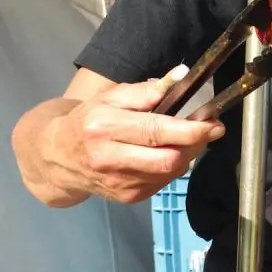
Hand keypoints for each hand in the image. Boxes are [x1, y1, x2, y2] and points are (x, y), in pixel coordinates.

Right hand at [51, 67, 224, 203]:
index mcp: (105, 128)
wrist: (56, 156)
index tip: (214, 124)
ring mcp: (118, 182)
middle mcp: (110, 159)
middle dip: (196, 145)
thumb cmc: (89, 120)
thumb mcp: (113, 97)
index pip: (157, 132)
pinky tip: (164, 154)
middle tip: (207, 130)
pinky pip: (163, 183)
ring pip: (170, 173)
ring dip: (186, 155)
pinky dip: (172, 168)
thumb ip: (148, 90)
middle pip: (169, 160)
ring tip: (183, 139)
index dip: (192, 130)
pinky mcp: (127, 197)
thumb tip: (181, 75)